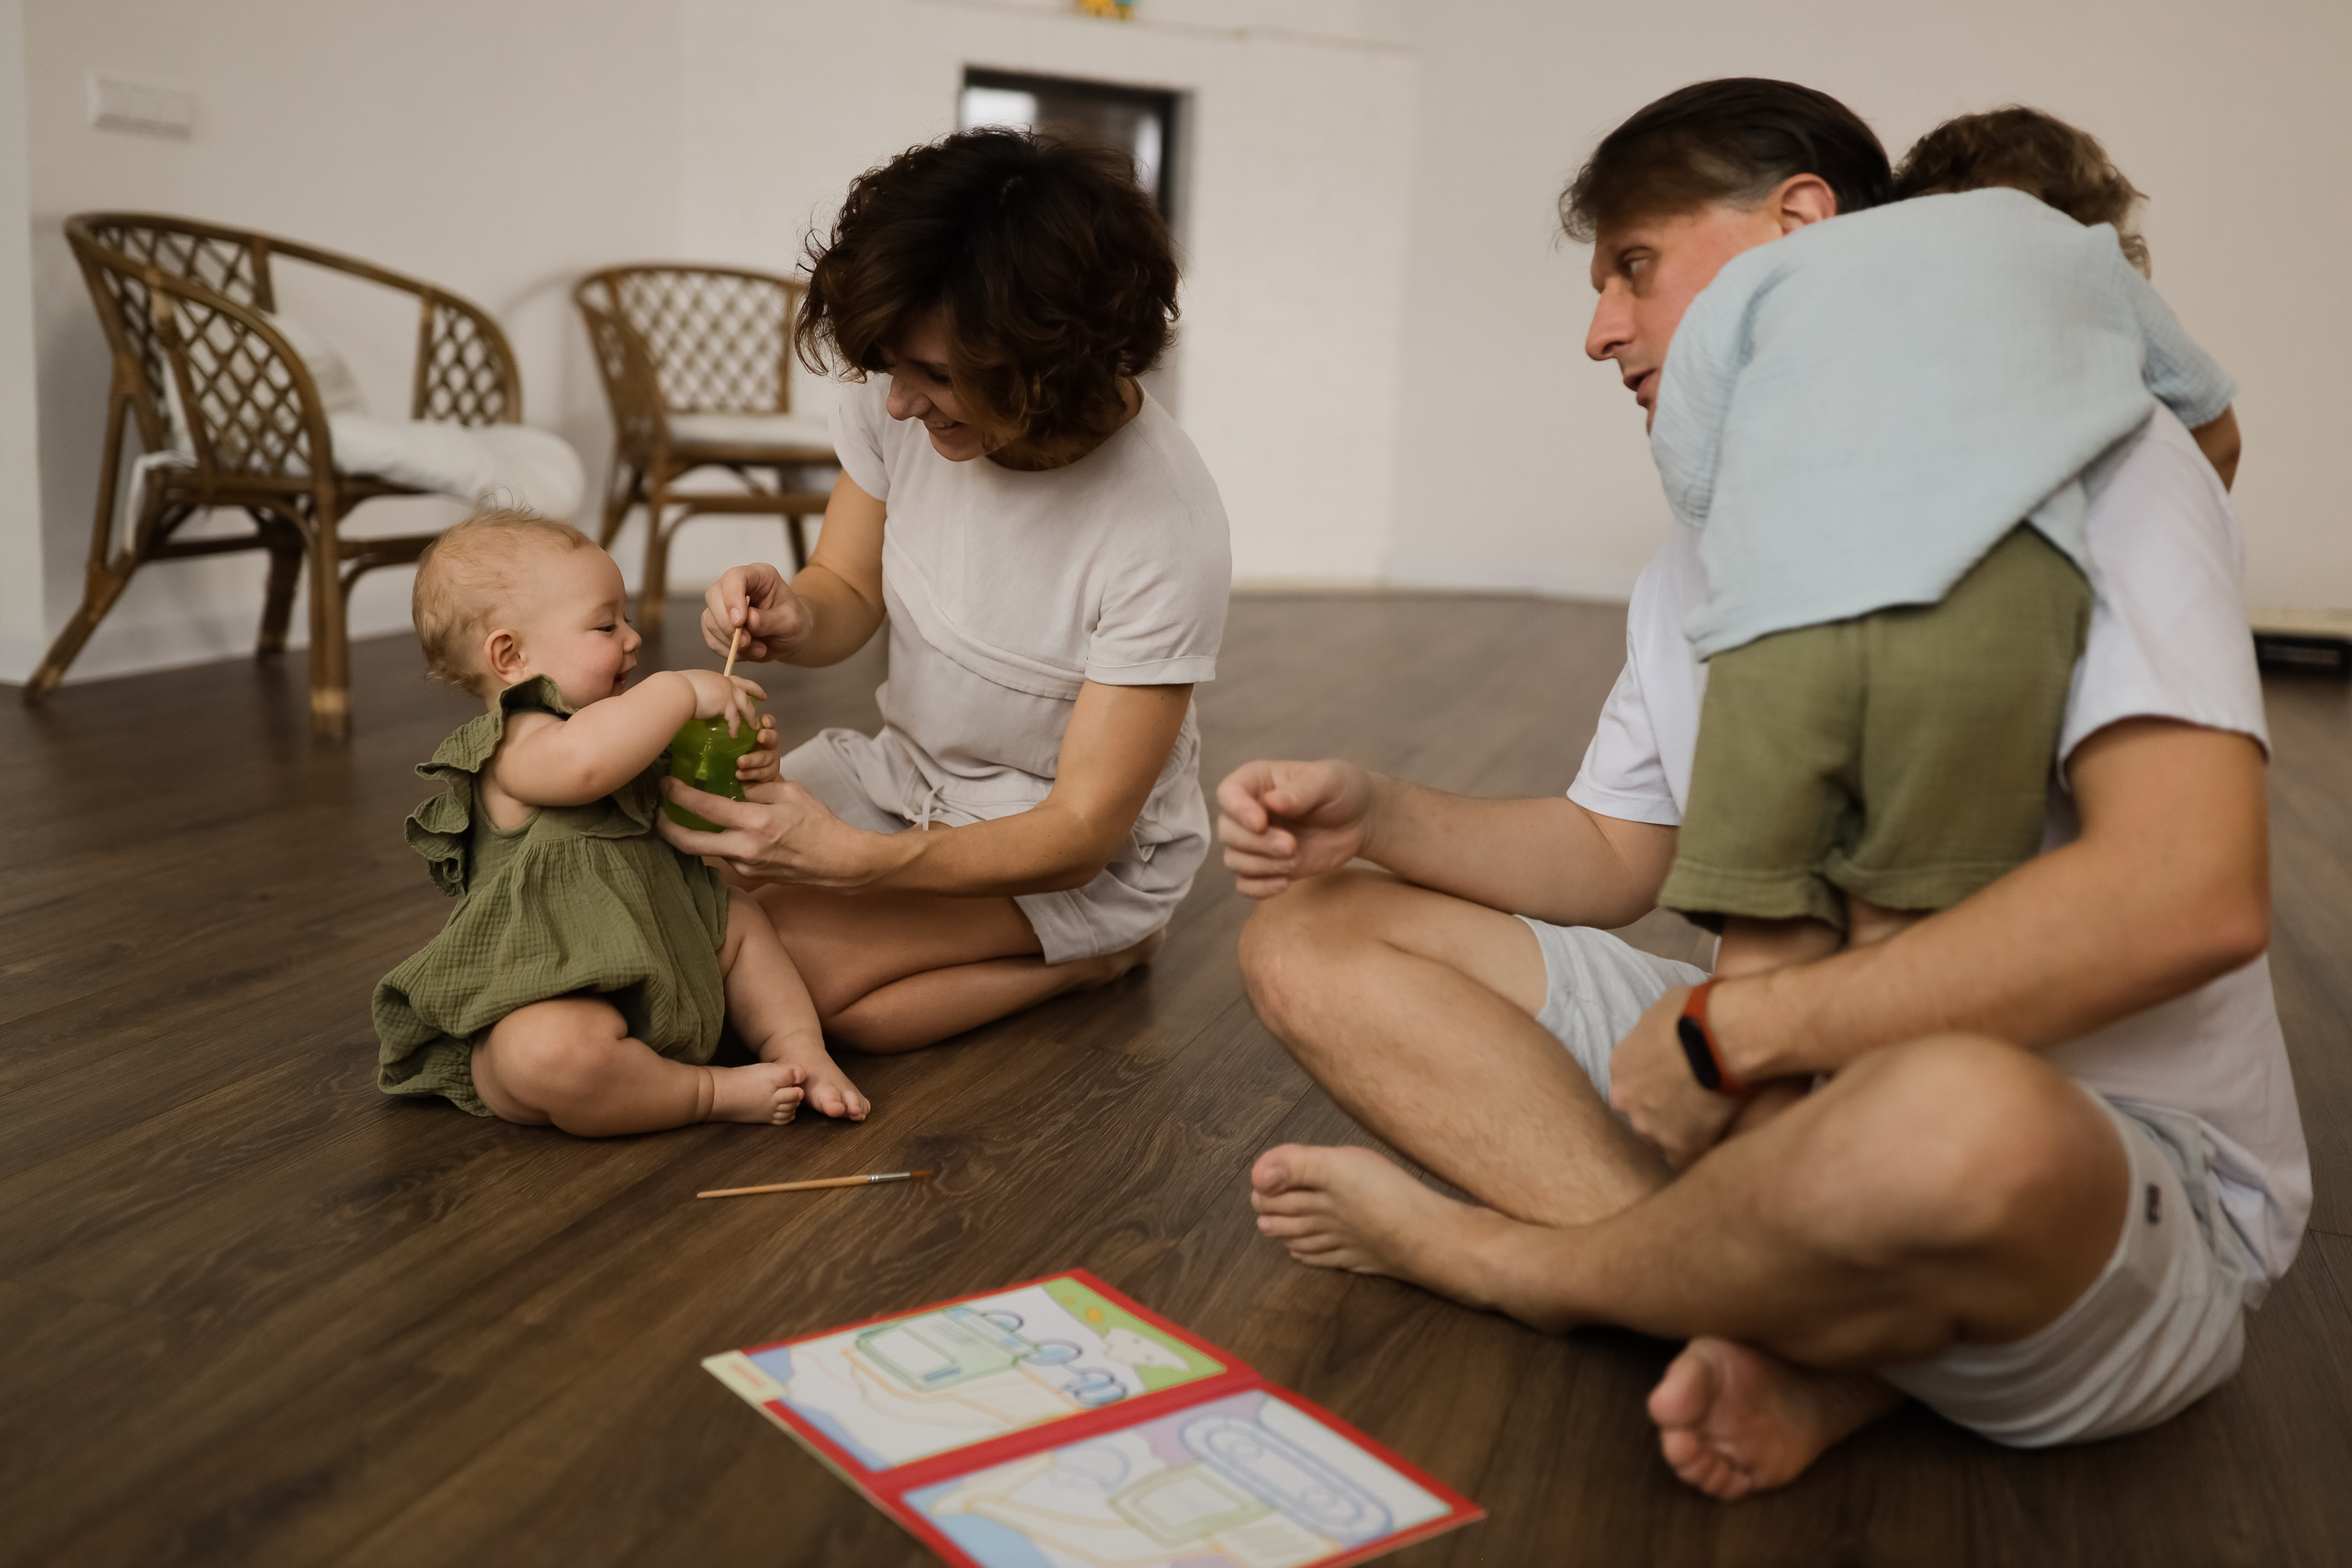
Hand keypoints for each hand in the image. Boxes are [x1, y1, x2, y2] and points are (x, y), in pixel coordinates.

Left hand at [655, 777, 878, 887]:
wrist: (839, 862)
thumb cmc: (820, 823)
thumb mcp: (791, 793)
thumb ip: (758, 788)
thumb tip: (735, 786)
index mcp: (755, 823)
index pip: (705, 807)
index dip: (679, 795)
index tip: (665, 784)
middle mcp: (745, 849)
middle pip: (690, 843)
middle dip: (666, 828)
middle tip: (656, 813)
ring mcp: (746, 866)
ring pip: (707, 850)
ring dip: (691, 835)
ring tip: (683, 818)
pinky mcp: (750, 875)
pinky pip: (724, 856)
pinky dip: (716, 842)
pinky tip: (717, 831)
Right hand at [673, 669, 765, 736]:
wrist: (677, 691)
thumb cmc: (676, 688)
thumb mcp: (691, 685)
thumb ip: (699, 690)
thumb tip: (694, 697)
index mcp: (716, 678)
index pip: (733, 680)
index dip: (742, 684)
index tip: (749, 688)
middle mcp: (724, 682)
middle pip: (746, 687)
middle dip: (756, 691)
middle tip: (764, 697)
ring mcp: (727, 692)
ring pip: (745, 705)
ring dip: (750, 717)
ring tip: (754, 727)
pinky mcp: (726, 704)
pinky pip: (734, 719)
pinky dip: (735, 728)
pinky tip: (734, 735)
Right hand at [702, 563, 810, 662]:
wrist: (791, 637)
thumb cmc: (794, 622)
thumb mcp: (791, 622)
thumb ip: (770, 620)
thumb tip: (748, 620)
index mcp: (759, 575)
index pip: (734, 577)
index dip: (732, 598)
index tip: (739, 621)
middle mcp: (736, 585)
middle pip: (713, 595)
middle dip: (727, 624)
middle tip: (746, 642)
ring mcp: (723, 603)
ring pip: (709, 619)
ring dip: (730, 641)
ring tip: (758, 650)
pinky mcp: (717, 623)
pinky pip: (710, 637)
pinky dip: (726, 650)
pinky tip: (747, 652)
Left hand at [736, 712, 781, 784]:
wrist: (751, 780)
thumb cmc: (741, 755)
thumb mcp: (736, 743)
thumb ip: (732, 733)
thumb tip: (711, 723)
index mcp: (763, 733)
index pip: (768, 723)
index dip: (768, 721)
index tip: (763, 722)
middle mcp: (770, 745)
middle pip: (772, 739)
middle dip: (767, 737)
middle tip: (759, 737)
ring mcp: (771, 760)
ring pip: (765, 758)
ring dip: (752, 760)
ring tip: (740, 763)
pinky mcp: (769, 775)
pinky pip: (760, 774)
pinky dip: (749, 774)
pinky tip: (740, 775)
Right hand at [1215, 759, 1377, 897]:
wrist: (1360, 821)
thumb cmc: (1342, 790)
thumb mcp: (1329, 781)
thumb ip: (1302, 790)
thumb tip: (1273, 802)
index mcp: (1257, 782)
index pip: (1228, 793)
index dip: (1237, 810)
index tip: (1261, 823)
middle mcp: (1248, 811)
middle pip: (1227, 832)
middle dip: (1257, 844)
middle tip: (1291, 846)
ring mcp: (1255, 841)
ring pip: (1234, 860)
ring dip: (1261, 866)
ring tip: (1295, 860)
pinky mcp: (1266, 867)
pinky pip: (1245, 884)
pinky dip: (1259, 888)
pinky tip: (1285, 883)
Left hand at [1608, 985, 1744, 1168]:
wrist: (1720, 1037)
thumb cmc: (1697, 1012)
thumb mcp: (1665, 1009)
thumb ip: (1658, 1030)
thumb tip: (1668, 1028)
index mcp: (1620, 1066)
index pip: (1632, 1086)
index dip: (1655, 1087)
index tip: (1675, 1086)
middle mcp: (1626, 1100)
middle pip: (1642, 1116)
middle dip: (1664, 1115)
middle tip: (1695, 1107)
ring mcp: (1650, 1127)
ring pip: (1663, 1141)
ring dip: (1682, 1135)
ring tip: (1711, 1124)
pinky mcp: (1679, 1148)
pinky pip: (1688, 1159)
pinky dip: (1702, 1151)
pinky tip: (1719, 1138)